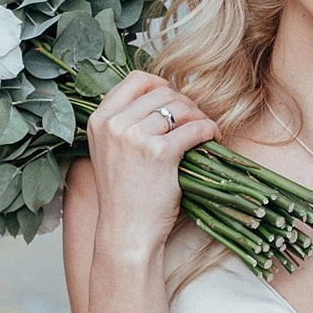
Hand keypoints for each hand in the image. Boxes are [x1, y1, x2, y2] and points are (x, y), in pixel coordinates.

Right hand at [83, 70, 218, 263]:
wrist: (126, 233)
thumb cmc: (124, 197)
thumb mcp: (110, 152)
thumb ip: (125, 124)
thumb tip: (162, 98)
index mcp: (99, 120)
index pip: (135, 79)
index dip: (160, 84)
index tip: (174, 100)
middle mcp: (114, 124)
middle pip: (162, 91)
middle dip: (185, 103)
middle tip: (194, 121)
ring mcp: (135, 136)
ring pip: (181, 107)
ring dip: (199, 116)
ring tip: (205, 132)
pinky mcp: (160, 153)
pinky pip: (195, 127)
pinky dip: (210, 131)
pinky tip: (213, 140)